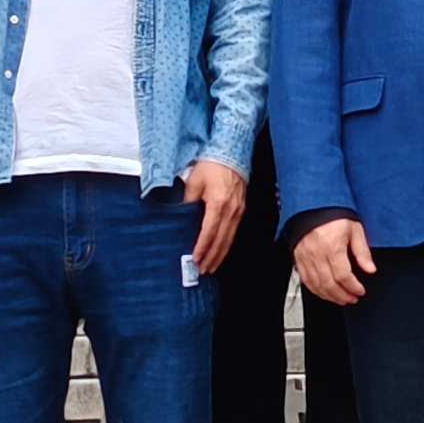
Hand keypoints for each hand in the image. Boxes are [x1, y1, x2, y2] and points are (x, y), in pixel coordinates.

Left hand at [185, 158, 246, 277]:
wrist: (232, 152)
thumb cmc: (213, 164)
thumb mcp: (194, 181)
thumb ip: (188, 200)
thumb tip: (181, 216)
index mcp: (218, 203)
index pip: (209, 232)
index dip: (202, 248)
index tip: (196, 259)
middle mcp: (231, 210)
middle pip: (221, 240)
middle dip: (212, 257)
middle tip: (203, 270)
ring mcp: (239, 210)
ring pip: (230, 238)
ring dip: (220, 254)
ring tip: (212, 266)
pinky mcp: (241, 208)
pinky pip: (234, 231)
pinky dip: (227, 244)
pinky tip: (221, 250)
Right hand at [294, 215, 372, 306]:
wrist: (312, 204)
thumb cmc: (333, 214)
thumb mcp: (354, 229)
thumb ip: (362, 251)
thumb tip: (370, 269)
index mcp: (332, 247)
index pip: (343, 276)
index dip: (353, 287)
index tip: (360, 291)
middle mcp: (317, 255)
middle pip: (329, 285)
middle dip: (343, 296)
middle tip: (352, 299)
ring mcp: (306, 258)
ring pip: (317, 285)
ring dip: (330, 296)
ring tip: (341, 299)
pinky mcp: (298, 259)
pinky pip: (306, 280)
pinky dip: (316, 290)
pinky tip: (324, 293)